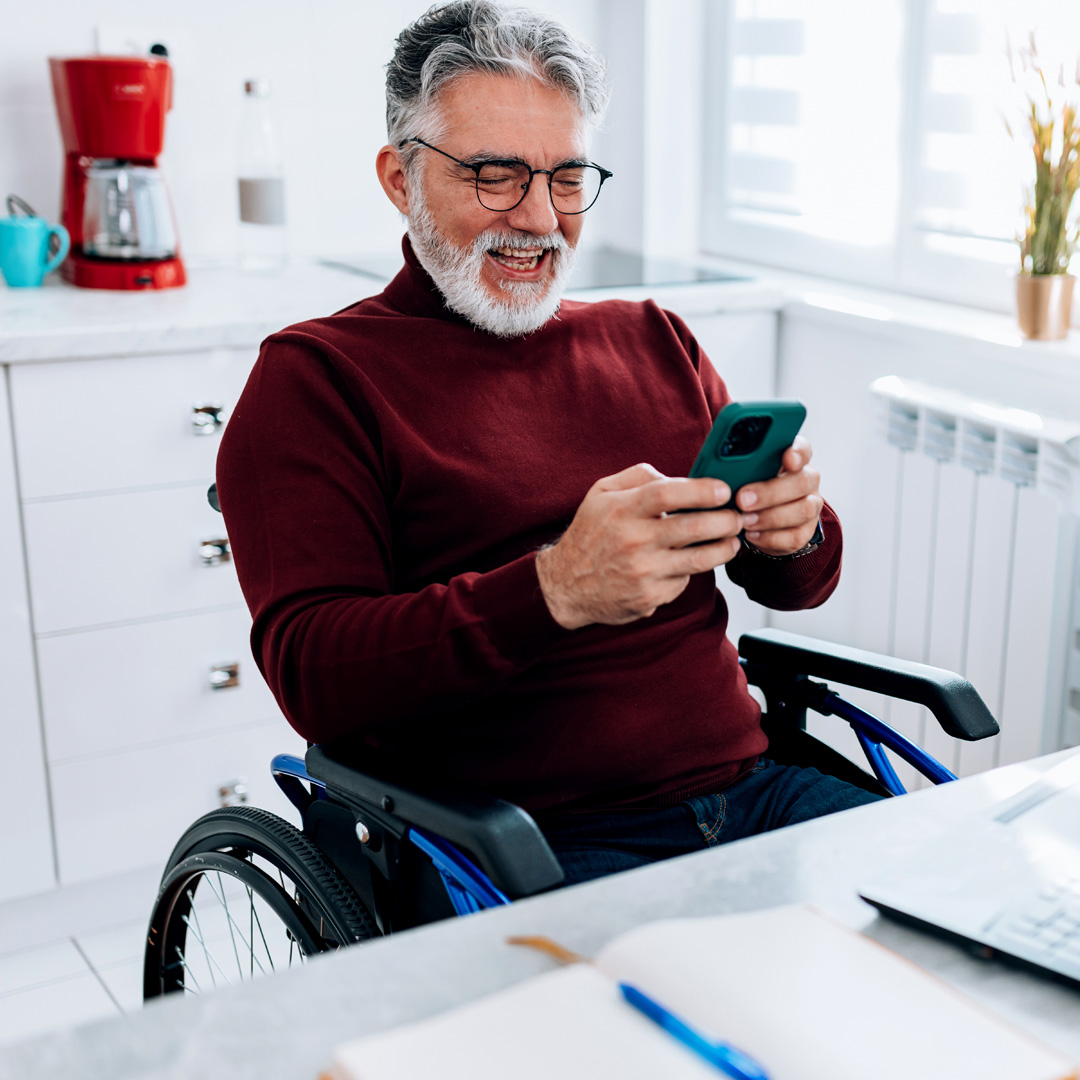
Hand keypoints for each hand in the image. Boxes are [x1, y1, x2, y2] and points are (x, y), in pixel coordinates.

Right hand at [535, 463, 744, 629]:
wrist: (565, 585)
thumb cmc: (590, 534)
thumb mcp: (601, 493)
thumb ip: (639, 477)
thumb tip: (677, 478)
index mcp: (622, 510)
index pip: (668, 494)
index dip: (702, 490)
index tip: (724, 490)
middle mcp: (633, 541)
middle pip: (693, 527)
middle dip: (726, 520)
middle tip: (737, 516)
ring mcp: (642, 572)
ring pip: (699, 559)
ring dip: (724, 548)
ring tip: (732, 541)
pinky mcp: (649, 597)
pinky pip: (684, 581)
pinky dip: (693, 570)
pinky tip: (692, 562)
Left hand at [735, 436, 822, 555]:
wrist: (763, 518)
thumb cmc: (751, 488)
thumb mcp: (746, 473)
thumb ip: (742, 467)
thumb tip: (721, 470)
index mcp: (794, 458)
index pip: (802, 449)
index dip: (797, 453)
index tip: (786, 459)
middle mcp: (808, 479)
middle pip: (802, 482)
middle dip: (770, 492)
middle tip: (742, 500)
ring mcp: (811, 505)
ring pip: (803, 510)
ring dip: (770, 517)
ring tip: (745, 521)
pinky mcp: (806, 531)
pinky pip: (795, 536)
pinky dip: (771, 537)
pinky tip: (752, 534)